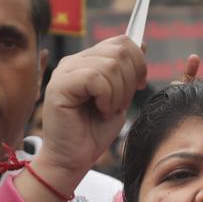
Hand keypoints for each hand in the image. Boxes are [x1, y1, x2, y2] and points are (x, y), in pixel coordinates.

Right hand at [35, 37, 147, 187]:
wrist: (72, 160)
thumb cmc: (93, 132)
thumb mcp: (119, 97)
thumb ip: (127, 72)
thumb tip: (142, 44)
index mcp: (87, 61)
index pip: (121, 42)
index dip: (138, 62)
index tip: (138, 86)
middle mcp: (74, 61)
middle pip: (119, 51)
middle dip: (130, 80)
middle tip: (118, 104)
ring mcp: (65, 71)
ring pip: (110, 65)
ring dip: (118, 93)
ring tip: (107, 110)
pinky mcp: (59, 85)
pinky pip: (96, 78)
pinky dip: (106, 97)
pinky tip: (100, 110)